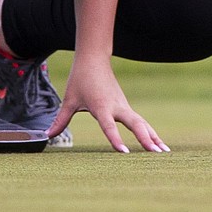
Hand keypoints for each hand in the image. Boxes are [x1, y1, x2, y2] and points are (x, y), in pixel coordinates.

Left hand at [47, 56, 169, 153]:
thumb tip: (47, 135)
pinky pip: (140, 121)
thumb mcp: (69, 100)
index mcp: (100, 106)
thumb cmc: (80, 79)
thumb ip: (60, 120)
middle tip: (155, 153)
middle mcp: (116, 106)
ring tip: (164, 152)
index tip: (124, 152)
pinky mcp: (126, 107)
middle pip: (134, 123)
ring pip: (141, 122)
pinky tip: (158, 144)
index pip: (108, 125)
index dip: (115, 138)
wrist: (94, 58)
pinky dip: (150, 132)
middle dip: (145, 138)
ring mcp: (123, 106)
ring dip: (153, 136)